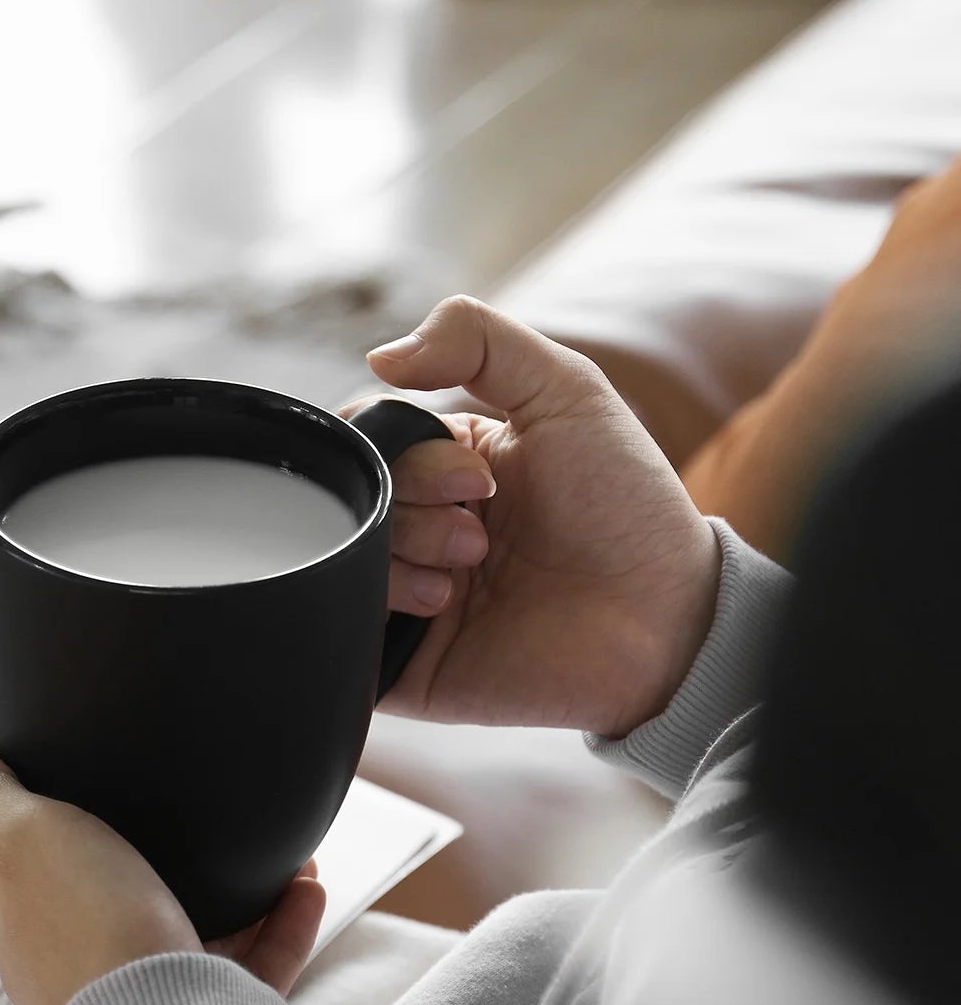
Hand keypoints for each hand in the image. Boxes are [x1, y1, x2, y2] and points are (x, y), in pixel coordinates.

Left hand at [0, 750, 326, 1004]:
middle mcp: (69, 952)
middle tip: (181, 797)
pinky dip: (283, 922)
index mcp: (13, 912)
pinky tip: (308, 885)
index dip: (7, 812)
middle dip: (138, 842)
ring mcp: (138, 984)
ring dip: (234, 880)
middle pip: (94, 884)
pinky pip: (253, 961)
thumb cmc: (85, 929)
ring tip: (275, 844)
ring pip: (187, 919)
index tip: (51, 770)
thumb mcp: (17, 836)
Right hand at [350, 296, 719, 738]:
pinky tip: (437, 606)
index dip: (403, 450)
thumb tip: (377, 356)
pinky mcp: (402, 665)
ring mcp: (405, 599)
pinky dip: (371, 606)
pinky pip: (342, 629)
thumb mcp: (565, 390)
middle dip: (411, 503)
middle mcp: (420, 530)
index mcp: (447, 467)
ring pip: (341, 557)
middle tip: (479, 530)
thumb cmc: (627, 508)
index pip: (369, 440)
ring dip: (401, 552)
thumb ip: (477, 340)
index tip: (477, 476)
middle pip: (349, 497)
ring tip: (465, 576)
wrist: (663, 619)